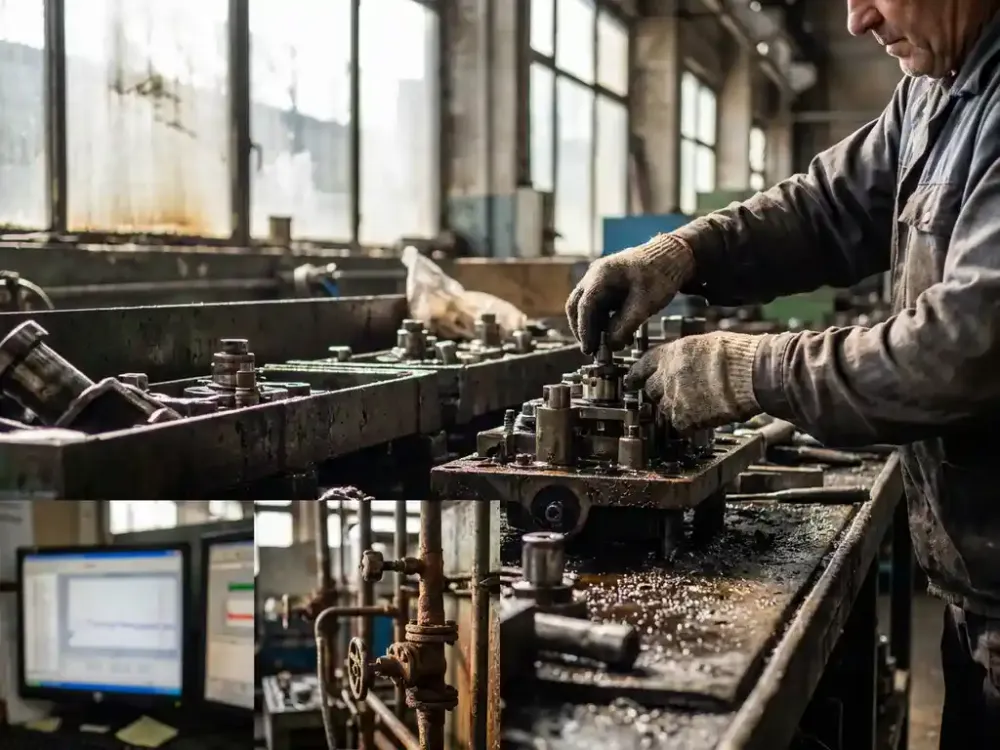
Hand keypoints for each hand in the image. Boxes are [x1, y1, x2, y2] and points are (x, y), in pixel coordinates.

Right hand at [565, 234, 694, 353]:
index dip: (584, 329)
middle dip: (582, 330)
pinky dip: (604, 322)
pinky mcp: (608, 287)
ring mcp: (599, 281)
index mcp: (601, 275)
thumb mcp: (645, 303)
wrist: (673, 257)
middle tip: (591, 350)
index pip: (584, 306)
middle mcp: (595, 276)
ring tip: (611, 346)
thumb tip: (612, 345)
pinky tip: (619, 335)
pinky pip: (599, 307)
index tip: (589, 349)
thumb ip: (626, 325)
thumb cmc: (660, 274)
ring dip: (595, 328)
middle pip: (576, 306)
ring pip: (587, 308)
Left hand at [624, 331, 766, 432]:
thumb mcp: (705, 344)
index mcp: (670, 354)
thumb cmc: (737, 355)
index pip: (642, 366)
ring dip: (676, 408)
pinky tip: (705, 416)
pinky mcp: (684, 418)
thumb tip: (684, 362)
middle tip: (679, 393)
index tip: (632, 381)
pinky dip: (690, 423)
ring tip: (698, 404)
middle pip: (652, 389)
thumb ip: (686, 356)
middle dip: (661, 392)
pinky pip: (680, 424)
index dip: (637, 375)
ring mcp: (673, 398)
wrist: (751, 373)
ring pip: (664, 408)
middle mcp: (666, 376)